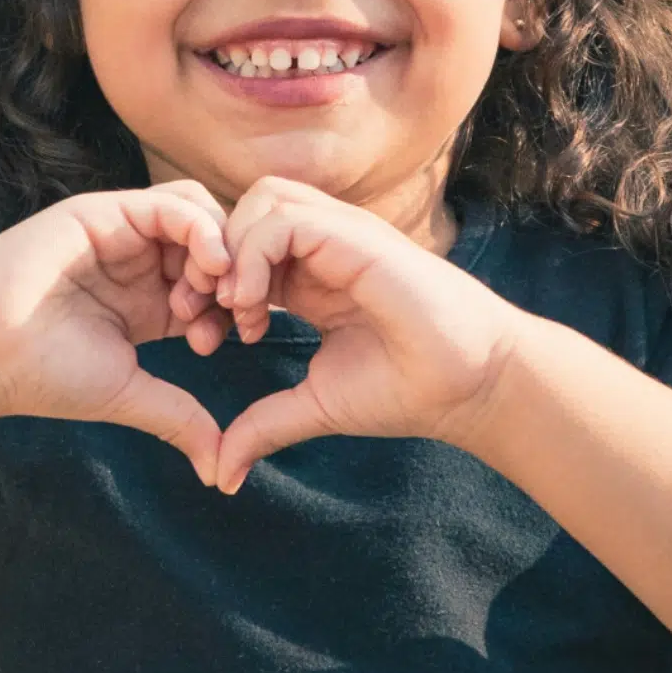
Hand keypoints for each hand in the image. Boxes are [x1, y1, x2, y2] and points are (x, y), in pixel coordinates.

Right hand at [0, 180, 233, 483]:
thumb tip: (221, 472)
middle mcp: (140, 261)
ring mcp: (123, 232)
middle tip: (234, 314)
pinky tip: (209, 264)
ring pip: (200, 214)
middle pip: (216, 242)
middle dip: (238, 275)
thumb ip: (178, 417)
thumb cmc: (40, 375)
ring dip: (223, 248)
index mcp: (150, 300)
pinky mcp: (104, 212)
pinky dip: (201, 228)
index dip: (239, 306)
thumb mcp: (126, 394)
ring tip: (218, 291)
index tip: (239, 341)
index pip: (218, 284)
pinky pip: (170, 204)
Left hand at [168, 176, 524, 492]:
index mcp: (311, 277)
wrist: (470, 386)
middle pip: (244, 209)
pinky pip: (284, 220)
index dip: (210, 284)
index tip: (202, 337)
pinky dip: (253, 255)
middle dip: (210, 255)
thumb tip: (221, 473)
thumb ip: (266, 425)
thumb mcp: (317, 405)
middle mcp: (324, 247)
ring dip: (232, 250)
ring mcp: (342, 235)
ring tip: (233, 310)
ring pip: (262, 199)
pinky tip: (255, 308)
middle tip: (202, 315)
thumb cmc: (406, 390)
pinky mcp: (356, 236)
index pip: (241, 248)